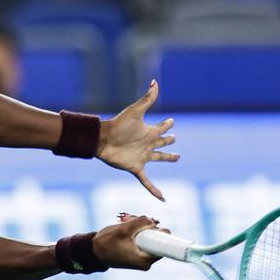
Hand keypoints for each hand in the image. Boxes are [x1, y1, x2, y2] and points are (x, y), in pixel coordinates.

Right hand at [92, 213, 168, 269]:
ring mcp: (141, 259)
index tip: (152, 224)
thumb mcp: (124, 229)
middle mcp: (146, 262)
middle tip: (134, 221)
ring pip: (148, 239)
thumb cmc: (107, 243)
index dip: (160, 232)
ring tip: (126, 224)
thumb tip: (152, 220)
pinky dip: (136, 233)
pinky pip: (143, 241)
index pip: (163, 245)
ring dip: (140, 229)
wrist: (93, 251)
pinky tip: (125, 228)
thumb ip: (140, 222)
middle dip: (147, 228)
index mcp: (145, 260)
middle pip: (156, 240)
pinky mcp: (137, 255)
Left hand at [96, 80, 178, 200]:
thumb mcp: (135, 111)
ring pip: (159, 158)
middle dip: (169, 140)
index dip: (168, 124)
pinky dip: (154, 190)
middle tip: (174, 138)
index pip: (162, 127)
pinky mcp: (135, 168)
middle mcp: (147, 144)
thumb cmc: (118, 125)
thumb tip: (155, 81)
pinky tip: (162, 198)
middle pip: (162, 142)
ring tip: (177, 157)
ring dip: (168, 158)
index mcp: (149, 132)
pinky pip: (146, 181)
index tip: (172, 121)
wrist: (102, 140)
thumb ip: (147, 98)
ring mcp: (142, 157)